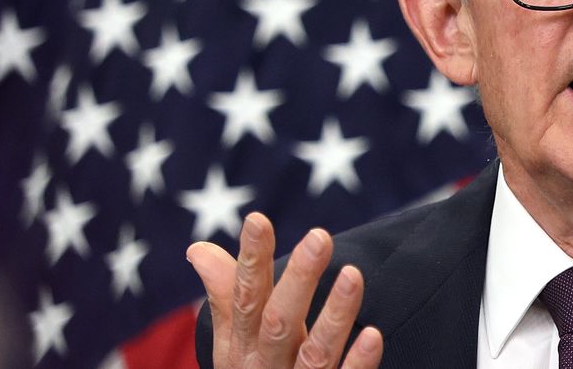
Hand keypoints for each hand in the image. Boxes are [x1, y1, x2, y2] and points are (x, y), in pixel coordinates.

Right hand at [186, 212, 383, 367]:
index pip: (244, 298)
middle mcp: (264, 368)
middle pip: (278, 323)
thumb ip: (227, 297)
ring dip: (334, 315)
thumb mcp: (235, 344)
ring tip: (354, 274)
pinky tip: (373, 334)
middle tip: (320, 236)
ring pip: (313, 354)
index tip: (259, 219)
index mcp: (242, 349)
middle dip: (298, 280)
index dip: (250, 260)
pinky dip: (357, 363)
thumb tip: (199, 248)